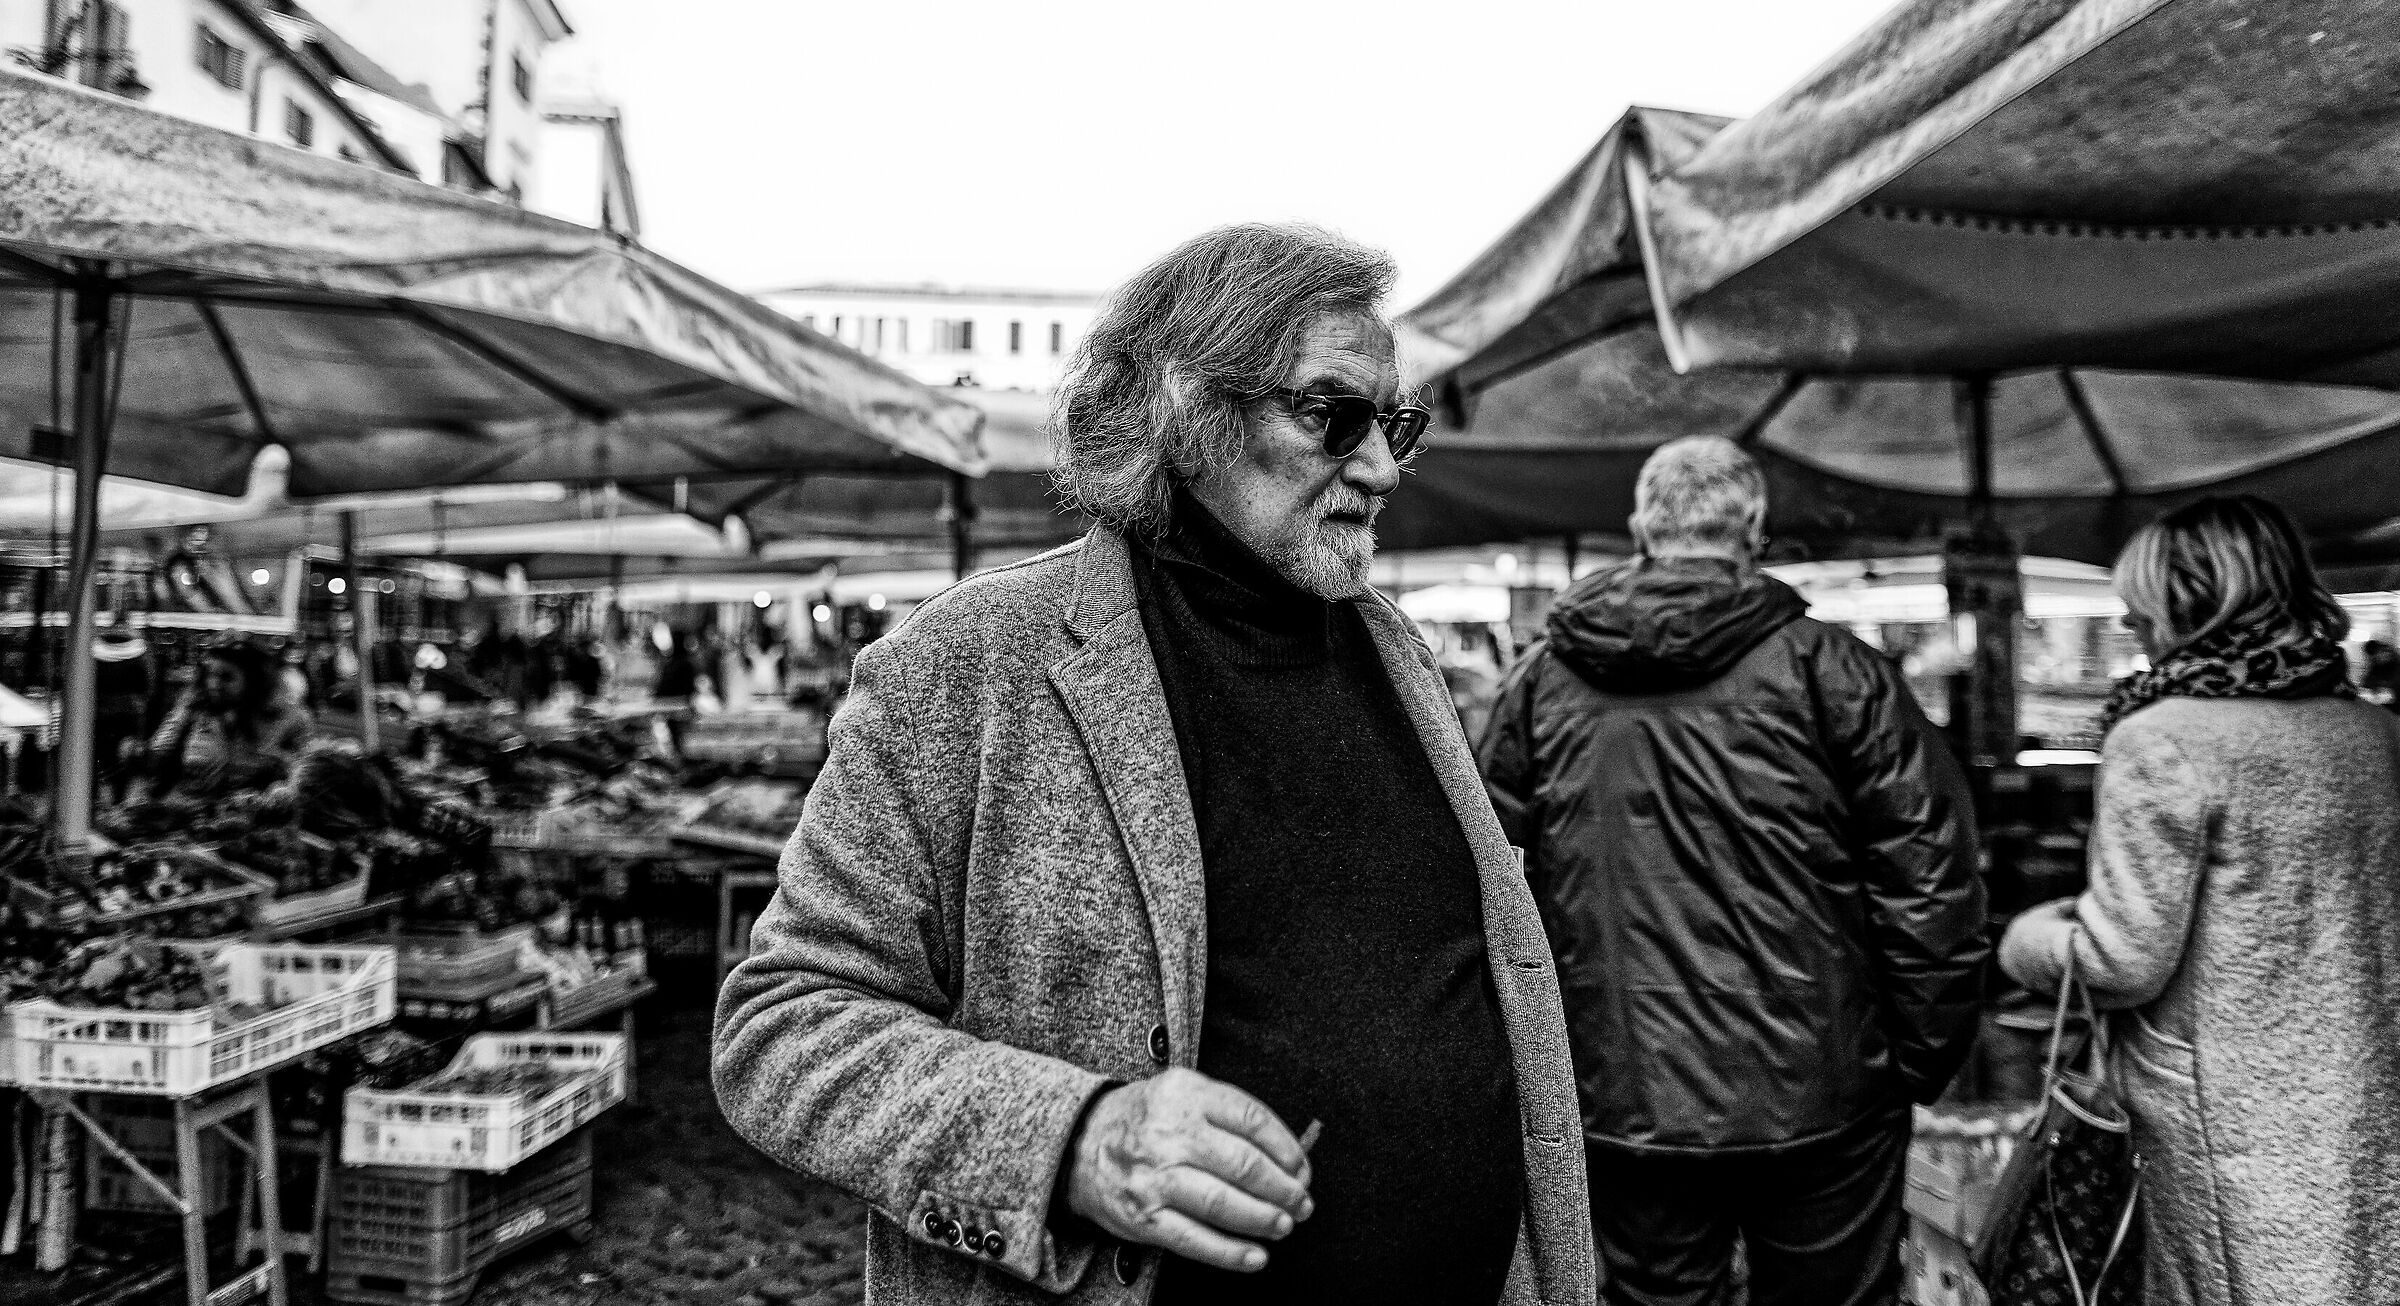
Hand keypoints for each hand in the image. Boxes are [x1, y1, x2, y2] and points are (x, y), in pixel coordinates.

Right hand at [1064, 1069, 1313, 1272]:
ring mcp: (1155, 1177)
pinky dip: (1231, 1253)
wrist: (1081, 1143)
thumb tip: (1290, 1158)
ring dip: (1264, 1220)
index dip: (1287, 1149)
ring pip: (1223, 1204)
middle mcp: (1170, 1133)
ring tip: (1284, 1226)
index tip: (1302, 1169)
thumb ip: (1231, 1114)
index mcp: (1187, 1094)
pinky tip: (1256, 1257)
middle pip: (1244, 1165)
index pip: (1252, 1119)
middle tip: (1301, 1204)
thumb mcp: (1184, 1093)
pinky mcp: (1144, 1216)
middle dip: (1283, 1190)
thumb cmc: (1148, 1119)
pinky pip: (1195, 1239)